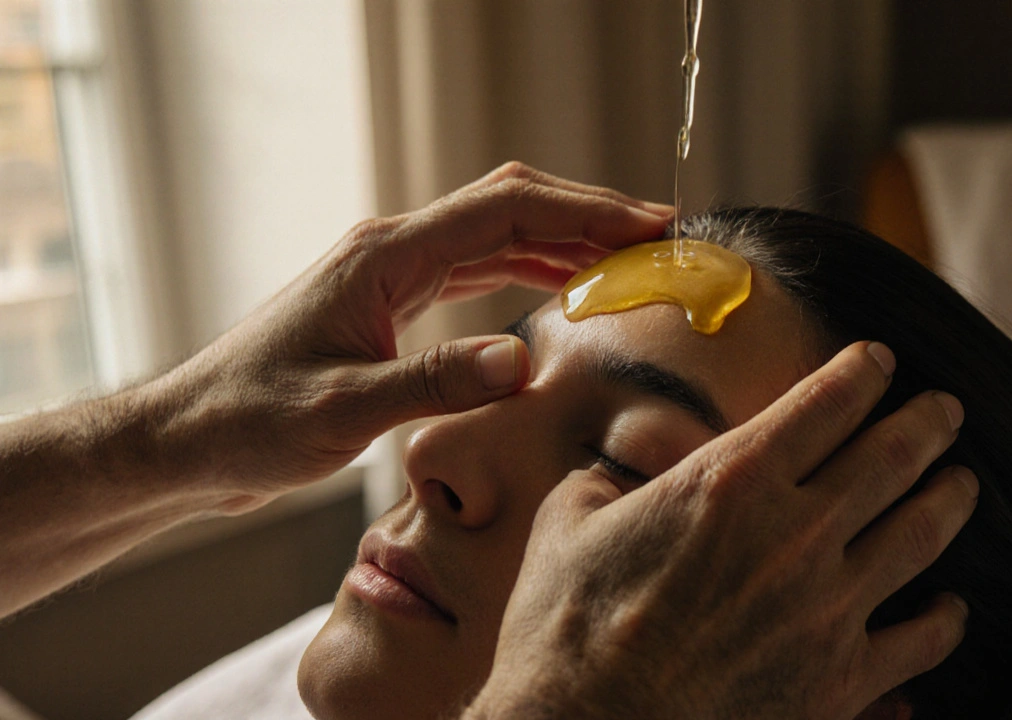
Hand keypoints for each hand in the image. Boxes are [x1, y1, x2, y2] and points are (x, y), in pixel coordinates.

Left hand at [150, 162, 670, 510]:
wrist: (190, 440)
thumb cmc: (249, 424)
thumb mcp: (340, 411)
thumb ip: (429, 382)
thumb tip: (519, 359)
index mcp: (384, 257)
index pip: (504, 212)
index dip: (583, 212)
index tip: (647, 225)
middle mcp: (392, 251)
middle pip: (508, 206)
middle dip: (587, 213)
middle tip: (657, 235)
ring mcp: (392, 274)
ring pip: (496, 234)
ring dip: (563, 239)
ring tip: (627, 257)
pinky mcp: (392, 304)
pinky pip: (476, 269)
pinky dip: (528, 268)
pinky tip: (561, 284)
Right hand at [469, 342, 975, 718]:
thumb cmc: (565, 629)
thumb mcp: (570, 522)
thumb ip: (610, 482)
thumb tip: (620, 477)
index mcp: (731, 481)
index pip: (825, 403)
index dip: (863, 372)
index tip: (881, 361)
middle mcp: (795, 534)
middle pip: (892, 457)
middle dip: (928, 423)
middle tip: (947, 410)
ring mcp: (826, 610)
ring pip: (921, 536)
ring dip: (950, 501)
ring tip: (964, 484)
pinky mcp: (838, 683)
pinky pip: (918, 642)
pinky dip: (943, 621)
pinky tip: (951, 609)